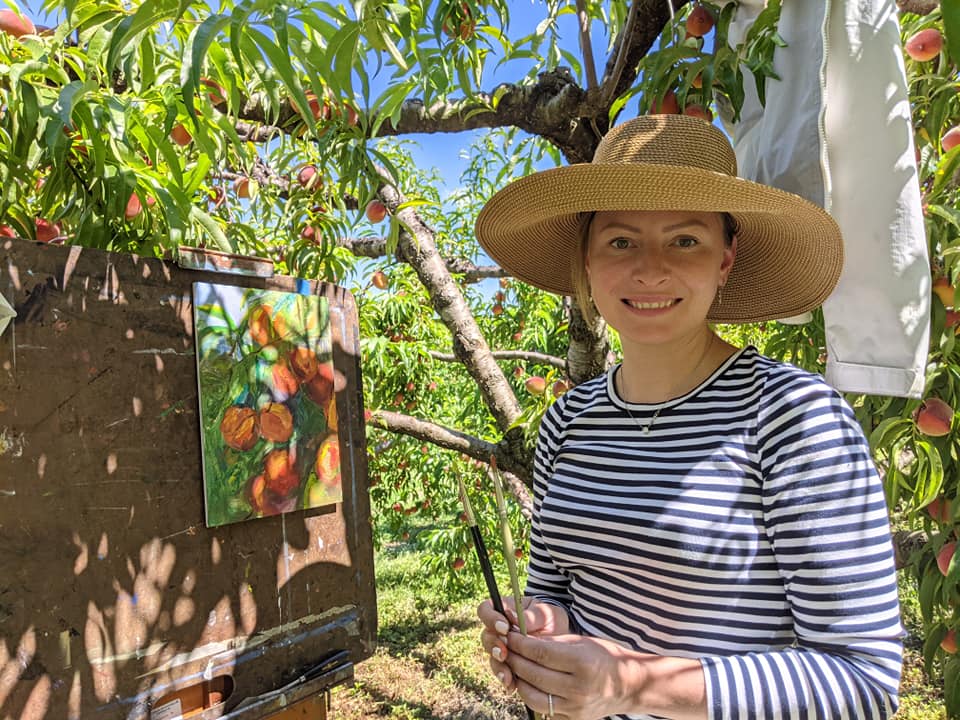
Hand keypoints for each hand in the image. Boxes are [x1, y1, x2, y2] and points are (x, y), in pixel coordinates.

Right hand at [477, 597, 568, 690]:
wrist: (563, 640)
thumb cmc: (551, 619)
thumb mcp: (546, 613)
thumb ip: (531, 614)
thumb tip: (512, 616)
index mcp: (504, 610)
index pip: (485, 609)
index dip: (490, 618)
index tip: (504, 628)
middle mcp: (499, 630)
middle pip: (485, 636)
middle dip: (493, 645)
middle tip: (503, 652)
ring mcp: (502, 648)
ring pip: (491, 657)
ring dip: (498, 666)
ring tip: (507, 675)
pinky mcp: (509, 665)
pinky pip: (502, 673)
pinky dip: (506, 680)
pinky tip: (512, 686)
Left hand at [503, 632, 648, 719]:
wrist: (629, 685)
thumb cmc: (604, 657)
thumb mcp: (581, 642)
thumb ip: (552, 643)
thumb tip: (523, 639)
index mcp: (582, 663)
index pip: (541, 653)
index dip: (521, 644)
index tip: (510, 636)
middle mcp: (578, 688)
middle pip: (534, 674)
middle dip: (515, 659)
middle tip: (506, 649)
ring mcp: (575, 707)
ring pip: (533, 696)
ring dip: (518, 680)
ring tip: (514, 667)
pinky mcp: (572, 719)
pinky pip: (543, 708)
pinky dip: (532, 695)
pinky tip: (528, 682)